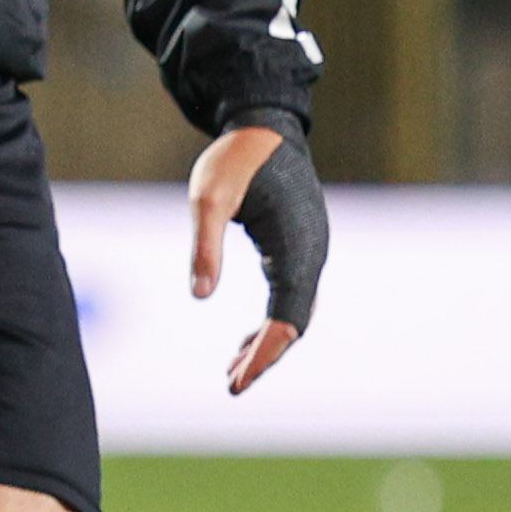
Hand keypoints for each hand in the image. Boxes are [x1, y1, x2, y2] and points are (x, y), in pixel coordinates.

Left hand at [186, 121, 325, 396]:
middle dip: (265, 356)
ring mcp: (311, 250)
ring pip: (295, 311)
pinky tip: (246, 340)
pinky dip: (272, 322)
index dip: (265, 353)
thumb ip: (204, 245)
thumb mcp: (208, 199)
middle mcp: (312, 253)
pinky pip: (292, 295)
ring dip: (268, 342)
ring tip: (233, 372)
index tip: (239, 381)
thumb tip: (198, 296)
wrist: (265, 125)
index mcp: (295, 247)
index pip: (286, 317)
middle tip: (231, 386)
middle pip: (295, 321)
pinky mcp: (302, 246)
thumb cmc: (234, 160)